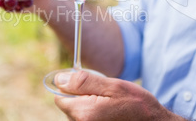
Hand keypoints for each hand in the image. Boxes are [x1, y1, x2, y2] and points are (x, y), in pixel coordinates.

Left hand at [54, 71, 184, 120]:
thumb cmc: (136, 104)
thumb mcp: (112, 85)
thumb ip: (83, 82)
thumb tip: (59, 79)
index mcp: (84, 113)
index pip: (60, 97)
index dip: (71, 87)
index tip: (88, 85)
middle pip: (68, 107)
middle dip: (80, 97)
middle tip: (103, 95)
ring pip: (77, 114)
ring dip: (88, 107)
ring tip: (108, 105)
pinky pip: (86, 120)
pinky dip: (94, 115)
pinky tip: (109, 114)